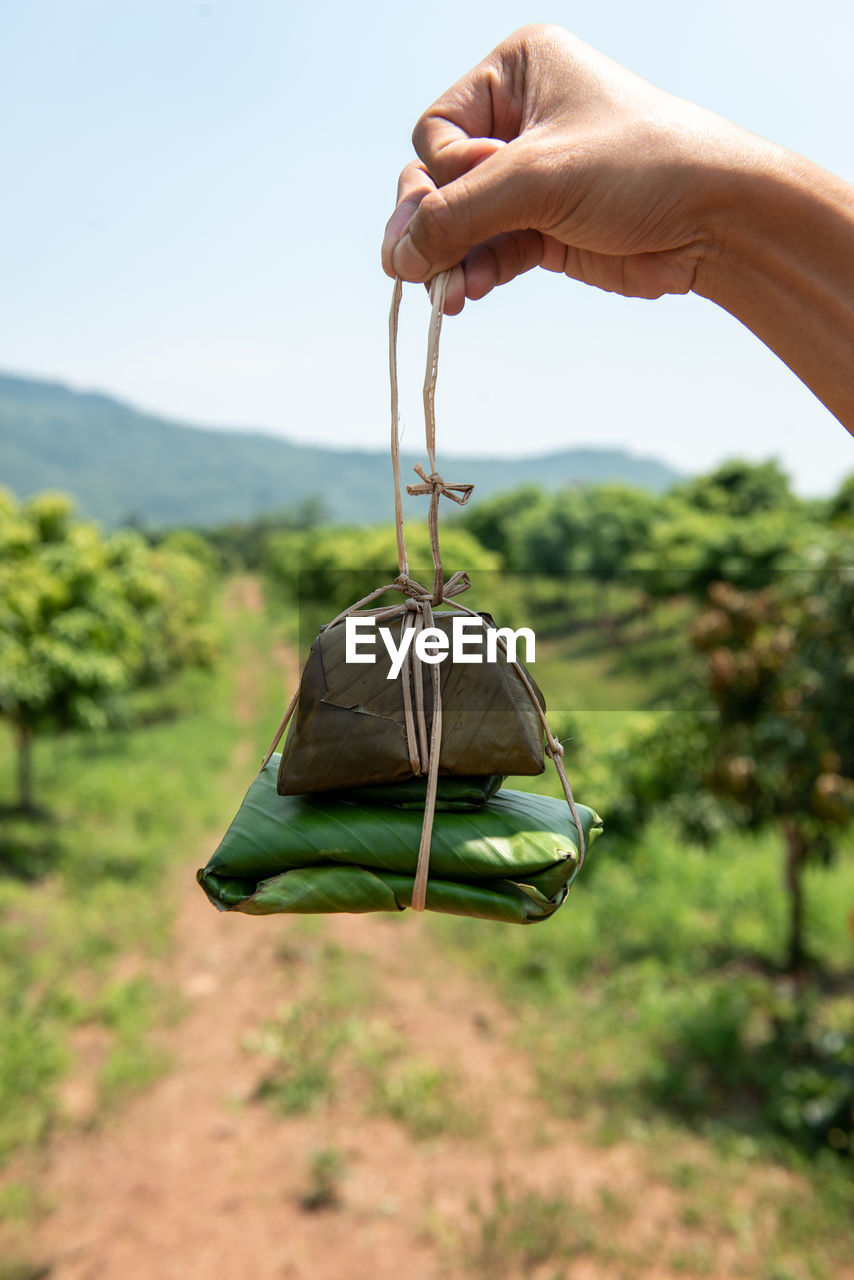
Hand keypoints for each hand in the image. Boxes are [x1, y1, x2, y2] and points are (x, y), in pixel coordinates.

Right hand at [381, 24, 764, 314]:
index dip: (450, 171)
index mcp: (516, 73)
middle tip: (412, 267)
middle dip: (432, 225)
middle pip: (438, 180)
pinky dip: (475, 272)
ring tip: (444, 294)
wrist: (715, 219)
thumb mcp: (539, 179)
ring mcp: (529, 179)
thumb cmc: (640, 168)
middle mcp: (517, 121)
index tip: (493, 185)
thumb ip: (459, 216)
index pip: (437, 131)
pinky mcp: (543, 229)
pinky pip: (488, 251)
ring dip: (449, 259)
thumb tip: (396, 259)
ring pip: (460, 223)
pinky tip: (465, 294)